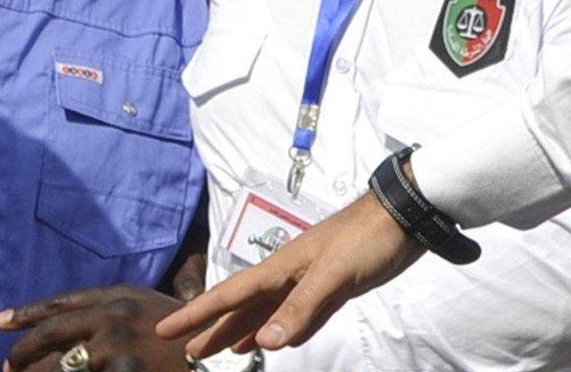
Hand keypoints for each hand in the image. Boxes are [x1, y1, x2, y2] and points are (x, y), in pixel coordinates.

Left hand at [0, 285, 190, 371]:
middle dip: (22, 352)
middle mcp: (112, 317)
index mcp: (119, 297)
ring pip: (59, 365)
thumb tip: (85, 320)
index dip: (28, 313)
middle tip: (6, 367)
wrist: (218, 356)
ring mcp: (115, 348)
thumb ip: (120, 309)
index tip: (1, 322)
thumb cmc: (188, 333)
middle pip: (51, 333)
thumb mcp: (154, 307)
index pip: (61, 304)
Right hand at [157, 193, 422, 356]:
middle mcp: (288, 275)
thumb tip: (266, 342)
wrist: (404, 218)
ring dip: (242, 330)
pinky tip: (270, 340)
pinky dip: (277, 329)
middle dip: (214, 328)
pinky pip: (293, 316)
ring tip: (220, 350)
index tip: (166, 331)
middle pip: (242, 307)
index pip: (229, 294)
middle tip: (189, 351)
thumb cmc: (366, 239)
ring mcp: (308, 281)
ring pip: (265, 312)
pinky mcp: (331, 288)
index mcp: (282, 268)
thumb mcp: (334, 274)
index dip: (197, 314)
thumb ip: (301, 308)